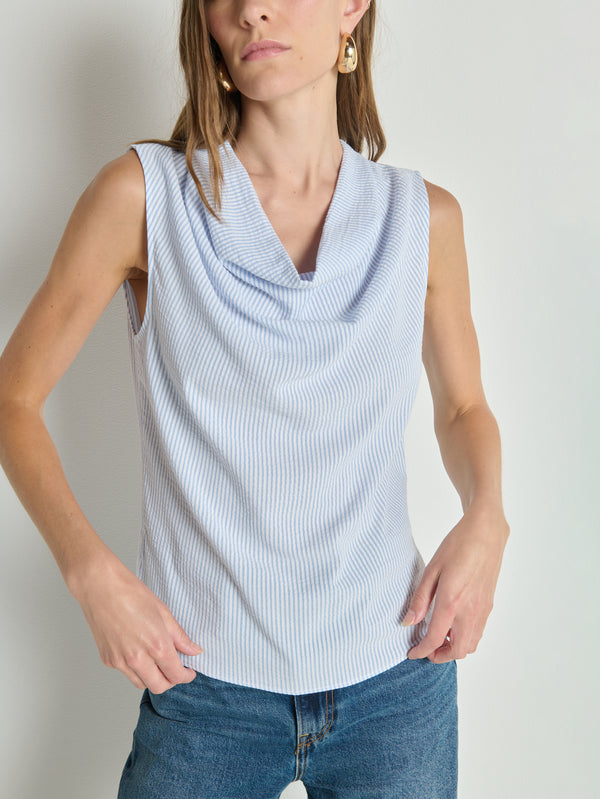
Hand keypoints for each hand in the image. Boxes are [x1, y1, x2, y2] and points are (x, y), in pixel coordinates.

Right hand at [71, 553, 201, 692]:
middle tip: (175, 670)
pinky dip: (135, 668)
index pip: (176, 675)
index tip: (189, 672)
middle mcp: (138, 659)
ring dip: (153, 678)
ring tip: (157, 661)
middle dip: (171, 681)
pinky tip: (138, 651)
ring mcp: (120, 661)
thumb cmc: (131, 594)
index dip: (186, 676)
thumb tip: (194, 651)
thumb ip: (180, 636)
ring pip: (141, 683)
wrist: (100, 587)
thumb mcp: (163, 612)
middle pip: (159, 686)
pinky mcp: (108, 660)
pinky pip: (126, 672)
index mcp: (156, 646)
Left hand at [403, 505, 508, 662]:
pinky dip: (466, 638)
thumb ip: (420, 598)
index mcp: (452, 602)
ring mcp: (483, 610)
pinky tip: (454, 624)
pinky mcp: (489, 605)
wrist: (486, 533)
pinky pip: (478, 632)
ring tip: (439, 637)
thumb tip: (408, 621)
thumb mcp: (432, 569)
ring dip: (455, 648)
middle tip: (426, 649)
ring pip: (472, 645)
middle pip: (458, 650)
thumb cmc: (458, 546)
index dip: (421, 651)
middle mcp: (470, 611)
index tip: (412, 653)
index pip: (436, 639)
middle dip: (440, 655)